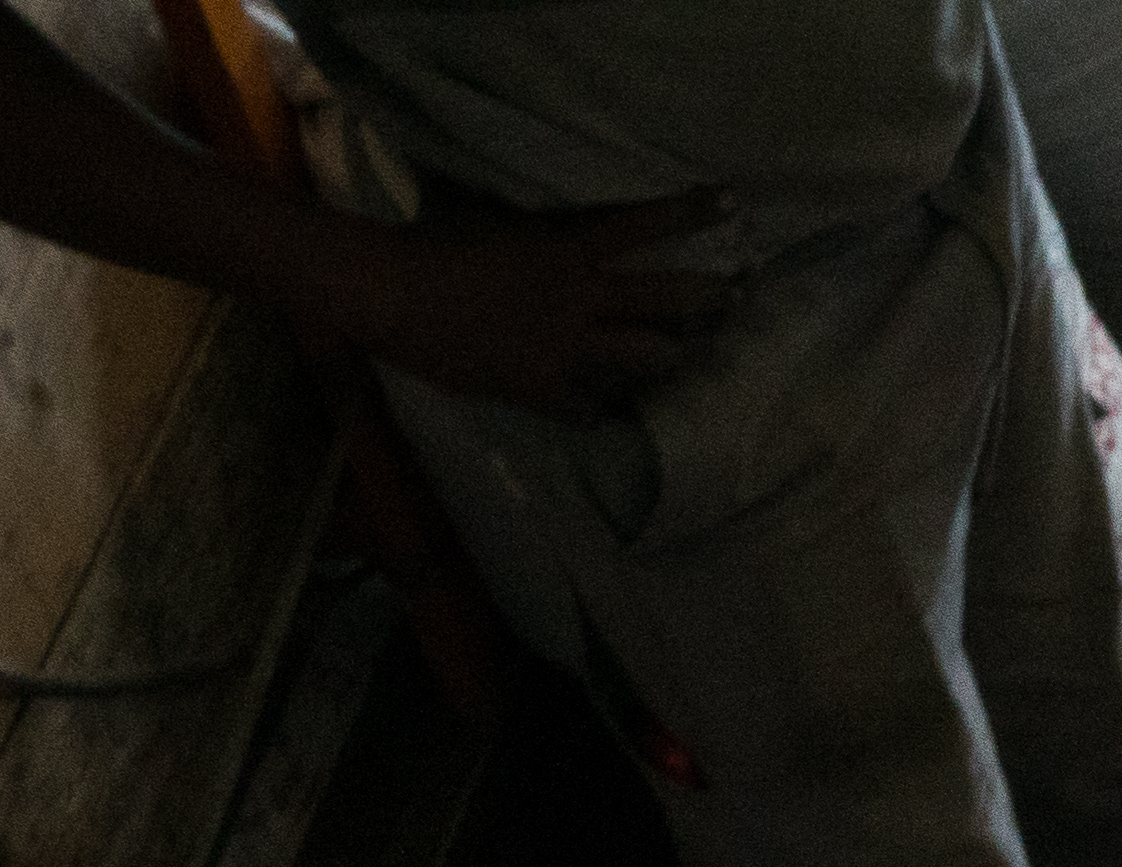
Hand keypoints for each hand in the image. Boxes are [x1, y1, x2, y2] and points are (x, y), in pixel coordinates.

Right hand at [303, 192, 735, 418]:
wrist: (389, 291)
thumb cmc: (430, 240)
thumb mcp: (490, 217)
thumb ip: (531, 221)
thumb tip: (541, 201)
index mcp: (565, 250)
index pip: (641, 225)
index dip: (690, 212)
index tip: (732, 201)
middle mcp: (579, 298)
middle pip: (667, 300)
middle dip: (708, 299)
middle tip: (732, 298)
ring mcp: (565, 347)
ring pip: (647, 357)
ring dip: (662, 356)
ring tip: (672, 355)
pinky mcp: (539, 386)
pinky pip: (586, 409)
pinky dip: (590, 408)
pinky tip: (594, 410)